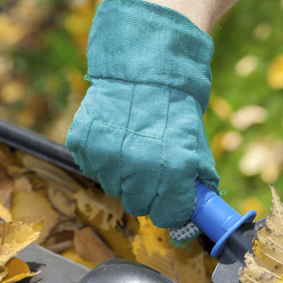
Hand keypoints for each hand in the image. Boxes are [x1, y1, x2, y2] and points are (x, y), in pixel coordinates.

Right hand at [66, 0, 218, 228]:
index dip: (171, 209)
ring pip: (114, 188)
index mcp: (174, 168)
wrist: (143, 66)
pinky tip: (114, 136)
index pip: (168, 215)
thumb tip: (198, 212)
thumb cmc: (174, 108)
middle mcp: (140, 166)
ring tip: (131, 146)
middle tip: (150, 169)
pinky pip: (92, 167)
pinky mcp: (84, 144)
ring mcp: (108, 156)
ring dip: (123, 175)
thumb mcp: (195, 143)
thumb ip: (196, 180)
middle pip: (138, 205)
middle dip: (147, 193)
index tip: (170, 200)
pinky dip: (101, 158)